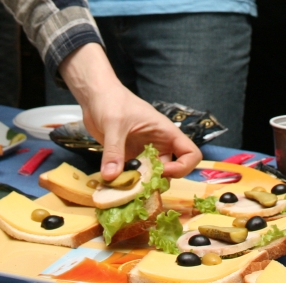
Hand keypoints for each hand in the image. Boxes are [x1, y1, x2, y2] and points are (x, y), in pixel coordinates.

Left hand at [60, 43, 200, 179]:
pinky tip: (112, 185)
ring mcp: (143, 153)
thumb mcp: (114, 124)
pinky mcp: (129, 158)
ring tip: (122, 188)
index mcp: (165, 132)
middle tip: (137, 186)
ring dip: (140, 186)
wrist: (95, 96)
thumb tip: (111, 177)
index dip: (182, 167)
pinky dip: (126, 183)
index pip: (190, 153)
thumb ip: (114, 150)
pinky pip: (133, 176)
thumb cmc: (112, 101)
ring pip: (151, 177)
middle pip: (170, 172)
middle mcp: (158, 145)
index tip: (162, 171)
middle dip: (157, 182)